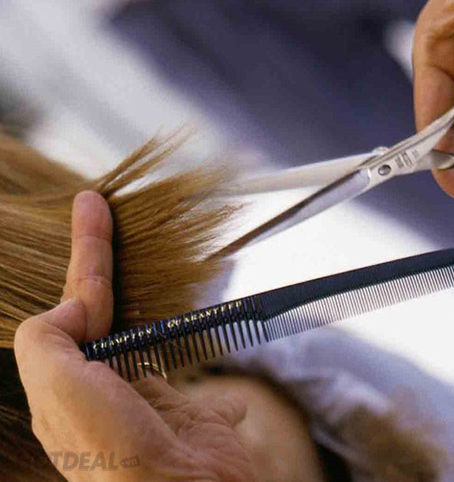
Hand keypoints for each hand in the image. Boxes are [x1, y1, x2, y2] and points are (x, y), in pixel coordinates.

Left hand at [14, 191, 254, 481]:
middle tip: (99, 209)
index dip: (86, 251)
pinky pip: (193, 373)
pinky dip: (200, 359)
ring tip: (140, 264)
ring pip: (145, 329)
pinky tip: (192, 343)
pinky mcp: (188, 409)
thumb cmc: (119, 453)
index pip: (78, 301)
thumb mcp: (60, 391)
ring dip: (143, 297)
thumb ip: (49, 341)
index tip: (91, 206)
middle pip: (105, 307)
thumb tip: (77, 307)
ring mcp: (148, 399)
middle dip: (101, 259)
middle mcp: (104, 388)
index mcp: (70, 383)